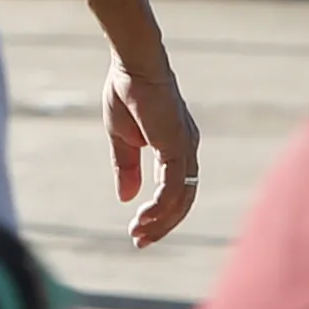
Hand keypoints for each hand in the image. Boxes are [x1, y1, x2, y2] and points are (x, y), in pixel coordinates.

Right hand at [107, 46, 201, 245]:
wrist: (132, 66)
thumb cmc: (127, 94)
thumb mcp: (123, 140)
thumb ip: (127, 168)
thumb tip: (127, 198)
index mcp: (175, 148)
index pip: (175, 191)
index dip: (158, 214)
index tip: (137, 231)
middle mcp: (186, 152)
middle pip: (182, 201)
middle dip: (161, 225)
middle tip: (139, 242)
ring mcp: (186, 150)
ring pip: (181, 199)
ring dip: (160, 221)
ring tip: (138, 234)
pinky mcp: (179, 147)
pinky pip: (174, 187)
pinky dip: (161, 207)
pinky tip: (143, 218)